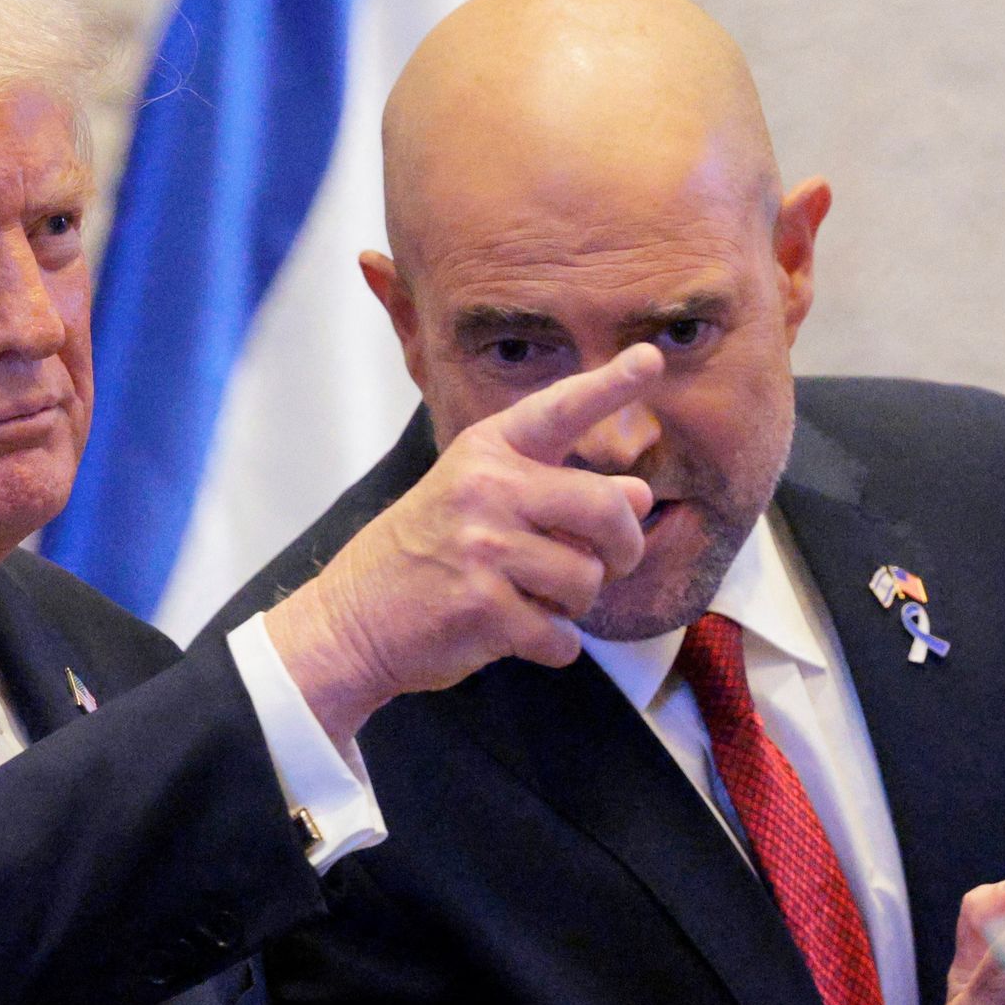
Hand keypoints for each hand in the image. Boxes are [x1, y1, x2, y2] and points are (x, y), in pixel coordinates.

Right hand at [259, 346, 665, 743]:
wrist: (353, 618)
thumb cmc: (425, 555)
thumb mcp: (482, 503)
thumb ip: (559, 494)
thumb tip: (638, 493)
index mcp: (487, 451)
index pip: (559, 410)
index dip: (610, 384)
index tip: (651, 358)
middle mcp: (487, 488)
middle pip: (605, 508)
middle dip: (625, 546)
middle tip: (615, 563)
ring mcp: (484, 548)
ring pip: (587, 579)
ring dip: (574, 604)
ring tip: (534, 598)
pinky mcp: (483, 608)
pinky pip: (561, 636)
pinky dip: (551, 646)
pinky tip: (517, 634)